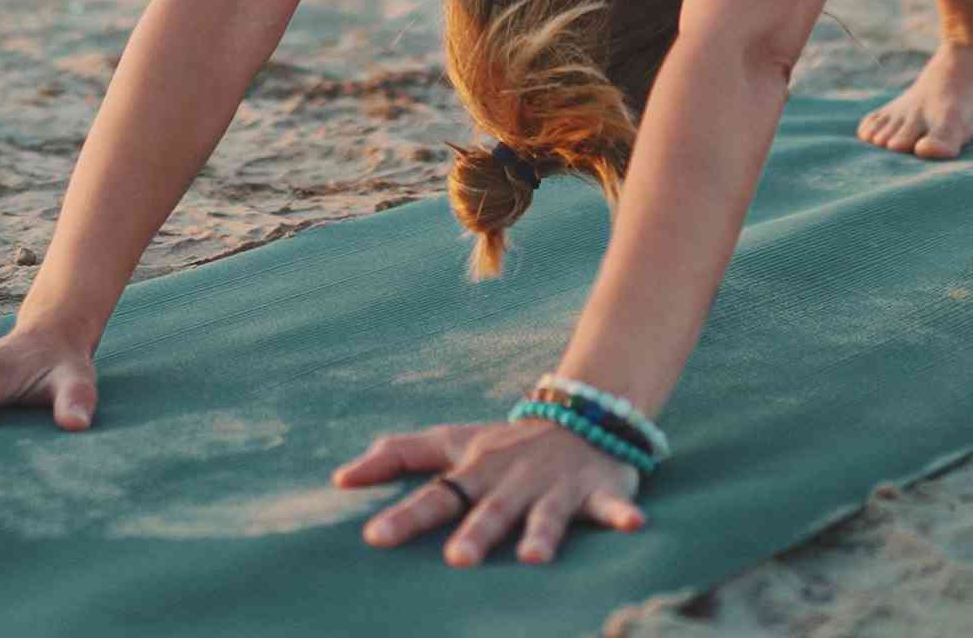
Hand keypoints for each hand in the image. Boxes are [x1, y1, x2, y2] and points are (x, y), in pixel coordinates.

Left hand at [335, 416, 645, 567]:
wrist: (579, 413)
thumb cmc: (503, 442)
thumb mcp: (450, 441)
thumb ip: (397, 456)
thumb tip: (338, 478)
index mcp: (475, 472)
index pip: (435, 495)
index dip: (405, 515)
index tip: (373, 538)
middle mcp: (513, 481)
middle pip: (490, 510)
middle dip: (476, 533)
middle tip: (457, 560)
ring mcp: (557, 486)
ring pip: (548, 514)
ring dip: (542, 533)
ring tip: (533, 559)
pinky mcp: (599, 490)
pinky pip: (613, 506)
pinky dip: (622, 515)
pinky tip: (633, 526)